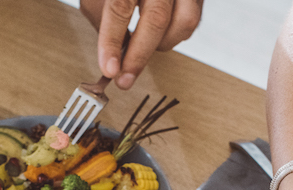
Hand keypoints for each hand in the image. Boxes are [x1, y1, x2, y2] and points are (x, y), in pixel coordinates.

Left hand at [79, 0, 202, 88]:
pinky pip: (191, 21)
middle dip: (138, 56)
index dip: (112, 41)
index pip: (120, 7)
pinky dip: (172, 34)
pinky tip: (156, 33)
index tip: (108, 68)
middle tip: (124, 79)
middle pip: (157, 19)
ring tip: (140, 47)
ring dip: (160, 45)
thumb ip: (100, 14)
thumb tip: (112, 52)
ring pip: (184, 24)